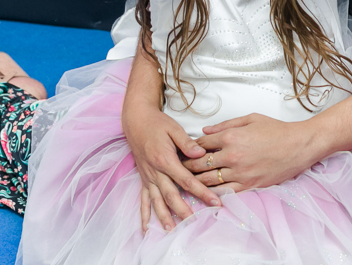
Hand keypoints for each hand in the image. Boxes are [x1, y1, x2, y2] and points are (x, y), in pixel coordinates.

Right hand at [122, 103, 219, 231]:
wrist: (136, 121)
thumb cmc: (157, 123)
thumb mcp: (174, 128)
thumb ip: (187, 143)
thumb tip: (201, 153)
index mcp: (166, 160)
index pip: (187, 180)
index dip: (202, 192)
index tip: (215, 202)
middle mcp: (155, 172)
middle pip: (172, 195)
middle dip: (185, 211)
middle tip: (197, 223)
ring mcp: (148, 177)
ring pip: (157, 201)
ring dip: (164, 217)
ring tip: (172, 231)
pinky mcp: (143, 179)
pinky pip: (143, 200)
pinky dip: (144, 215)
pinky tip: (145, 229)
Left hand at [184, 113, 318, 191]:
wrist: (299, 145)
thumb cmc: (277, 130)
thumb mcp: (251, 118)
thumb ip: (225, 124)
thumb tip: (204, 131)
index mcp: (231, 136)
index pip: (200, 144)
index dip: (188, 148)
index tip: (181, 151)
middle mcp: (232, 155)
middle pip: (200, 164)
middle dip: (185, 166)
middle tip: (176, 169)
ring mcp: (240, 172)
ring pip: (208, 180)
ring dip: (194, 182)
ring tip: (185, 183)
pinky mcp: (249, 184)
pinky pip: (225, 192)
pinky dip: (213, 194)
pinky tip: (205, 195)